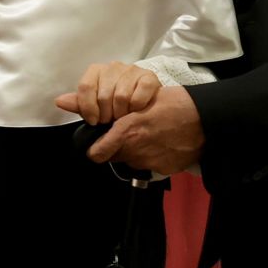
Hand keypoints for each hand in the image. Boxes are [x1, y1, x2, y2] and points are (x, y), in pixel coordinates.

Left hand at [54, 61, 163, 127]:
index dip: (88, 108)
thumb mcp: (94, 104)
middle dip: (106, 115)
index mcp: (97, 71)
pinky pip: (138, 97)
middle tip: (110, 121)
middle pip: (103, 95)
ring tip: (123, 117)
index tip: (93, 121)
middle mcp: (113, 66)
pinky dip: (136, 108)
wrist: (144, 100)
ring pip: (121, 97)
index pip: (85, 87)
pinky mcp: (148, 78)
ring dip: (121, 114)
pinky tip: (136, 110)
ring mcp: (132, 70)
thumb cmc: (115, 103)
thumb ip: (78, 103)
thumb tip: (59, 101)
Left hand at [85, 86, 204, 172]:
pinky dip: (150, 156)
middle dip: (117, 146)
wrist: (207, 120)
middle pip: (114, 156)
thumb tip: (59, 100)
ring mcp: (150, 162)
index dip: (98, 148)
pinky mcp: (163, 169)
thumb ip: (93, 100)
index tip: (101, 142)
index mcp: (126, 131)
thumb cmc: (173, 103)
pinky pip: (148, 164)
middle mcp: (135, 150)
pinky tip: (161, 142)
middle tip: (131, 131)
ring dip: (133, 150)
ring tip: (149, 134)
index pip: (97, 153)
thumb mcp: (136, 97)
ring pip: (130, 160)